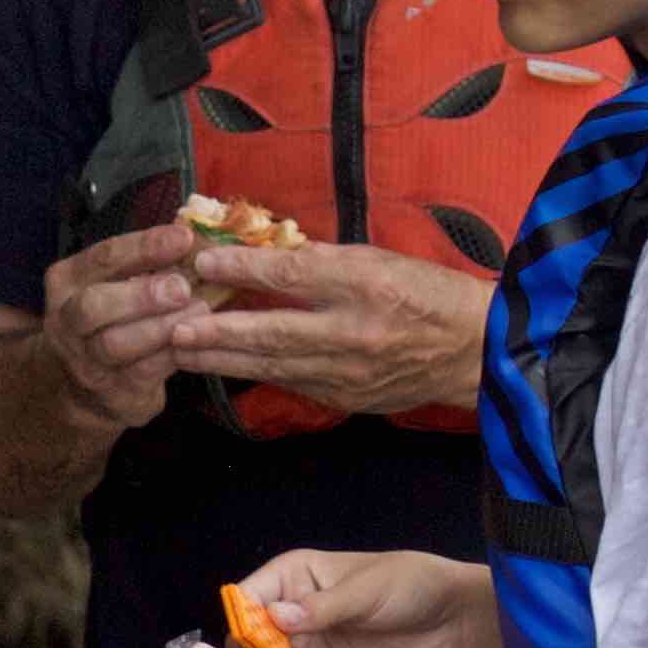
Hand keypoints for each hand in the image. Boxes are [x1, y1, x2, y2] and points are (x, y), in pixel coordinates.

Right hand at [34, 222, 206, 434]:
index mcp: (68, 281)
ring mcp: (85, 360)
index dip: (144, 246)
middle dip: (140, 295)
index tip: (184, 237)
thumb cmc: (108, 319)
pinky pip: (143, 372)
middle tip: (181, 287)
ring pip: (117, 343)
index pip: (103, 258)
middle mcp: (67, 321)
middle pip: (94, 306)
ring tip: (199, 311)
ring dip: (160, 326)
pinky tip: (198, 339)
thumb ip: (144, 263)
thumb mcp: (111, 284)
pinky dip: (173, 354)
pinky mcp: (113, 392)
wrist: (79, 386)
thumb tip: (196, 237)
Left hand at [159, 239, 495, 419]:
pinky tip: (219, 366)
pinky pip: (290, 382)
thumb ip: (320, 258)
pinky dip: (252, 373)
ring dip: (221, 359)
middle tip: (173, 325)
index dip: (245, 270)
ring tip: (178, 348)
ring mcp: (349, 372)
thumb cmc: (426, 291)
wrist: (474, 351)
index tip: (206, 261)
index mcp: (367, 286)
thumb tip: (263, 249)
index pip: (294, 277)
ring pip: (273, 366)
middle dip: (218, 331)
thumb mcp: (378, 258)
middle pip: (274, 332)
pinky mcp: (345, 397)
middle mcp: (354, 333)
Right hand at [235, 545, 501, 647]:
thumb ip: (322, 606)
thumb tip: (275, 616)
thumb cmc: (411, 587)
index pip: (249, 597)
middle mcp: (294, 618)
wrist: (456, 626)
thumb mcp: (367, 589)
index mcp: (295, 580)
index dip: (244, 617)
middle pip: (251, 642)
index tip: (254, 637)